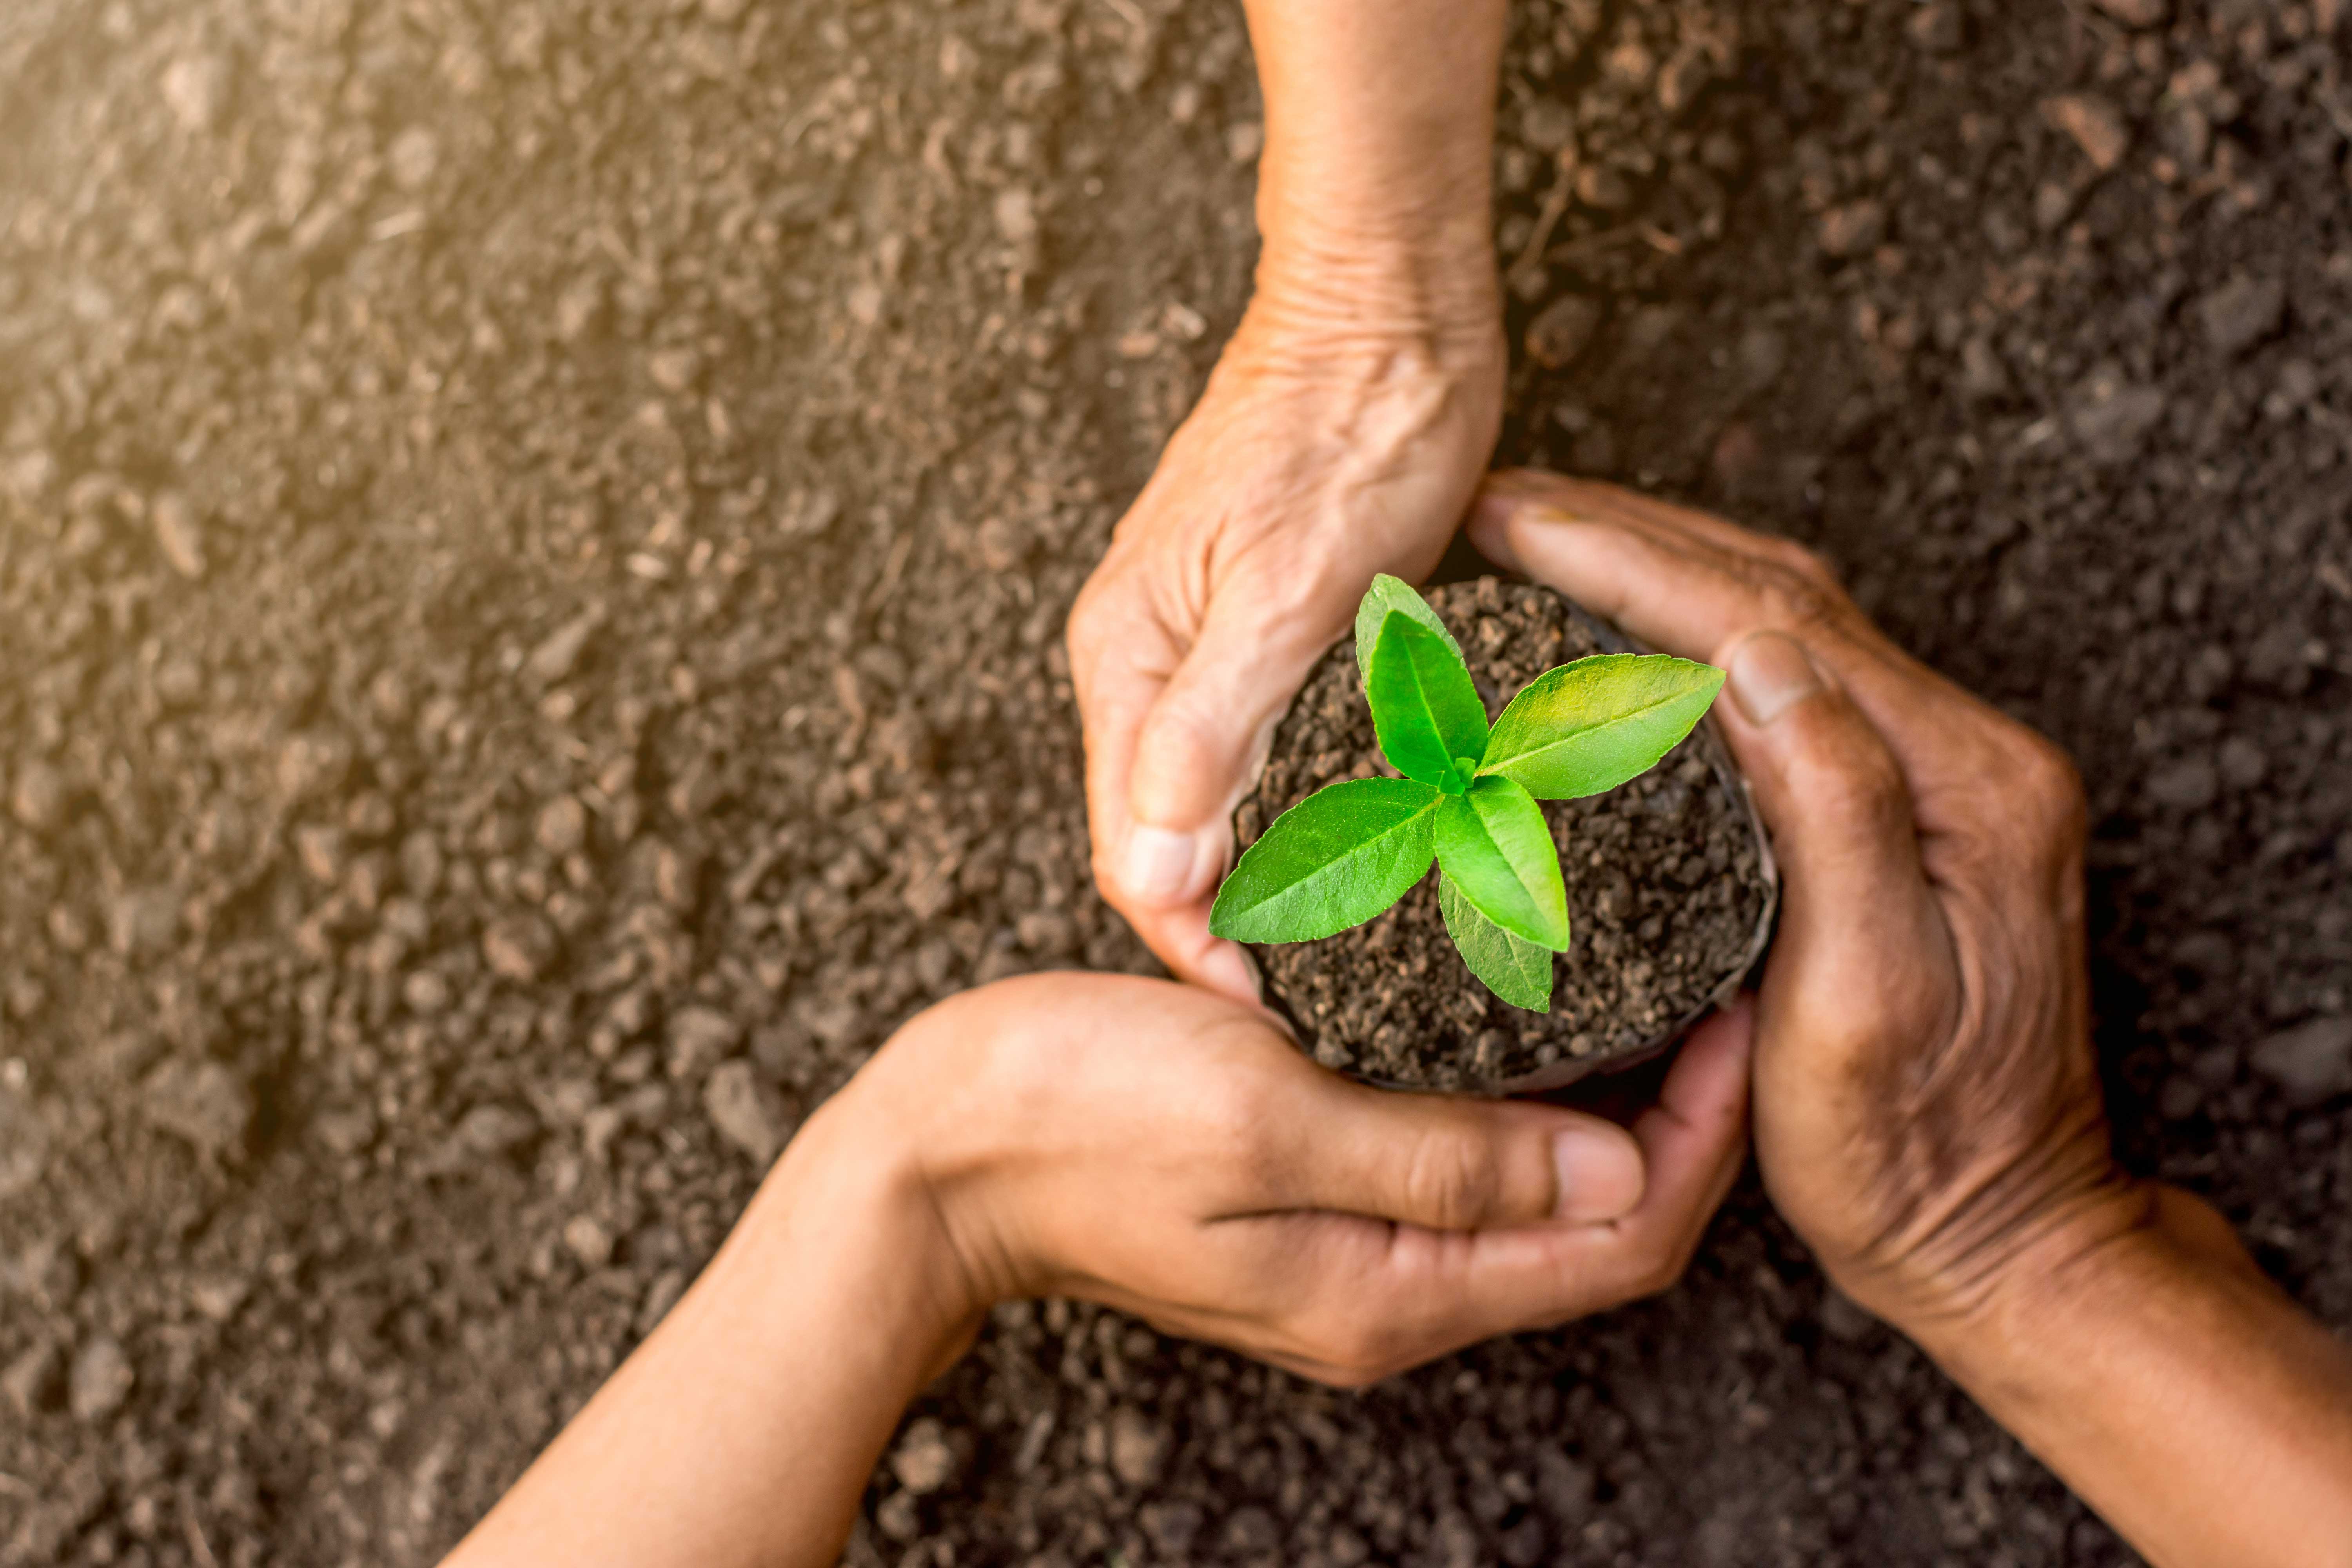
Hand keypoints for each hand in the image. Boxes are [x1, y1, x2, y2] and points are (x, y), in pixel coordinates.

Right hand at [829, 971, 1751, 1384]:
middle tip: (1720, 973)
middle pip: (1594, 1227)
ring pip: (1532, 1195)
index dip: (1706, 1135)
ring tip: (1649, 975)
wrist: (938, 1152)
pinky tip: (1520, 1005)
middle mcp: (1389, 1294)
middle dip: (1677, 1116)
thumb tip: (1619, 1177)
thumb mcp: (1267, 1116)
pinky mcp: (1311, 1204)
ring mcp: (1349, 1257)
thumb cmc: (1079, 1117)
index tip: (1745, 1005)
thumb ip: (1443, 1157)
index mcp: (1392, 1292)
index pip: (1620, 1241)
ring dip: (1603, 1101)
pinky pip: (1459, 1168)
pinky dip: (1517, 1097)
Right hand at [1068, 296, 1501, 1001]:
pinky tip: (1361, 855)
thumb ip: (1211, 729)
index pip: (1132, 851)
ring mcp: (1207, 654)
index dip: (1193, 942)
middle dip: (1226, 928)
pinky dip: (1304, 818)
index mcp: (1128, 663)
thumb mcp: (1285, 586)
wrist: (1390, 310)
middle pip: (1166, 842)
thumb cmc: (1346, 430)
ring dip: (1266, 882)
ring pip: (1219, 807)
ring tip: (1344, 959)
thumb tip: (1149, 869)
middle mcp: (1150, 668)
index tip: (1270, 1014)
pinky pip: (1268, 759)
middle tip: (1317, 1011)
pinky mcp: (1269, 636)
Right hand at [1469, 472, 2138, 1327]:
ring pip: (1788, 622)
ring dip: (1665, 566)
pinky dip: (1698, 627)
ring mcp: (1942, 774)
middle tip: (1506, 506)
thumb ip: (1840, 814)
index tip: (1524, 525)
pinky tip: (1628, 625)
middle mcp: (1967, 756)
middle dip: (1637, 538)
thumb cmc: (1917, 1151)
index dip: (1639, 567)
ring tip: (1547, 536)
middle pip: (1783, 597)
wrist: (2003, 1232)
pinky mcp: (1910, 803)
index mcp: (1965, 787)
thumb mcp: (1868, 1003)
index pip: (1777, 629)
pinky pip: (1793, 677)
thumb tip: (1764, 658)